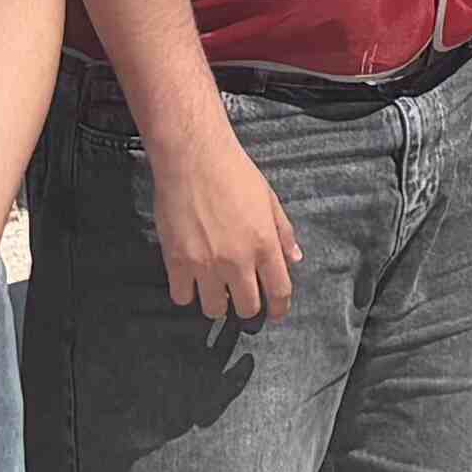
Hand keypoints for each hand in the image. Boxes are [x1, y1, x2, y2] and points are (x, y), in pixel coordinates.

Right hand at [154, 123, 301, 328]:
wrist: (194, 159)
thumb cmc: (235, 173)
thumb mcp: (269, 200)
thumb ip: (283, 233)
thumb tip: (295, 260)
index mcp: (264, 244)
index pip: (279, 290)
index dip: (279, 308)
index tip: (275, 313)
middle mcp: (237, 261)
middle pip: (247, 307)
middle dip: (247, 307)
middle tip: (242, 297)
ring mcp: (205, 265)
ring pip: (213, 309)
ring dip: (217, 303)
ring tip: (216, 289)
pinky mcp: (177, 263)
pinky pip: (182, 297)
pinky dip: (187, 293)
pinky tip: (191, 280)